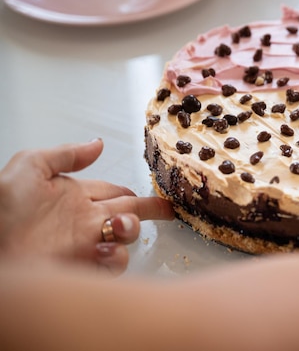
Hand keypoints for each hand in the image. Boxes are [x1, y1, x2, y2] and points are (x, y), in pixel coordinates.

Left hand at [0, 139, 172, 274]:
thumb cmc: (1, 208)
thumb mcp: (28, 167)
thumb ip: (66, 154)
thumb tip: (98, 144)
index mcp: (75, 195)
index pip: (116, 190)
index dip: (136, 190)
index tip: (158, 191)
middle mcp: (85, 219)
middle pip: (129, 211)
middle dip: (151, 209)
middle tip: (168, 210)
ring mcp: (85, 244)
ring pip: (125, 238)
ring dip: (130, 229)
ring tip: (118, 226)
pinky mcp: (82, 267)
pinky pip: (111, 265)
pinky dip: (116, 257)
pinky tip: (103, 248)